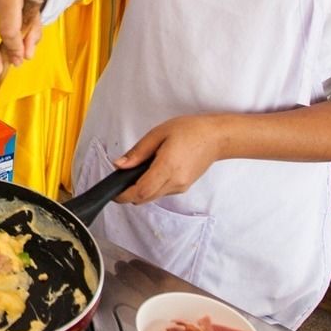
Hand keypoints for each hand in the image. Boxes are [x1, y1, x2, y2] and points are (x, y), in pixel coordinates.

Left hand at [113, 116, 229, 202]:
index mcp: (167, 167)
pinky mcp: (184, 187)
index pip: (141, 192)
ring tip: (139, 171)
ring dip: (141, 190)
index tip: (114, 193)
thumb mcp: (159, 133)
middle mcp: (175, 182)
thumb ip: (138, 152)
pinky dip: (152, 187)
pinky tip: (153, 171)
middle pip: (144, 199)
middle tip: (121, 180)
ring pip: (153, 197)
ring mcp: (181, 187)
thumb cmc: (191, 131)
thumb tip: (119, 165)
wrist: (217, 138)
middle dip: (129, 194)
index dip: (124, 195)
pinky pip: (162, 192)